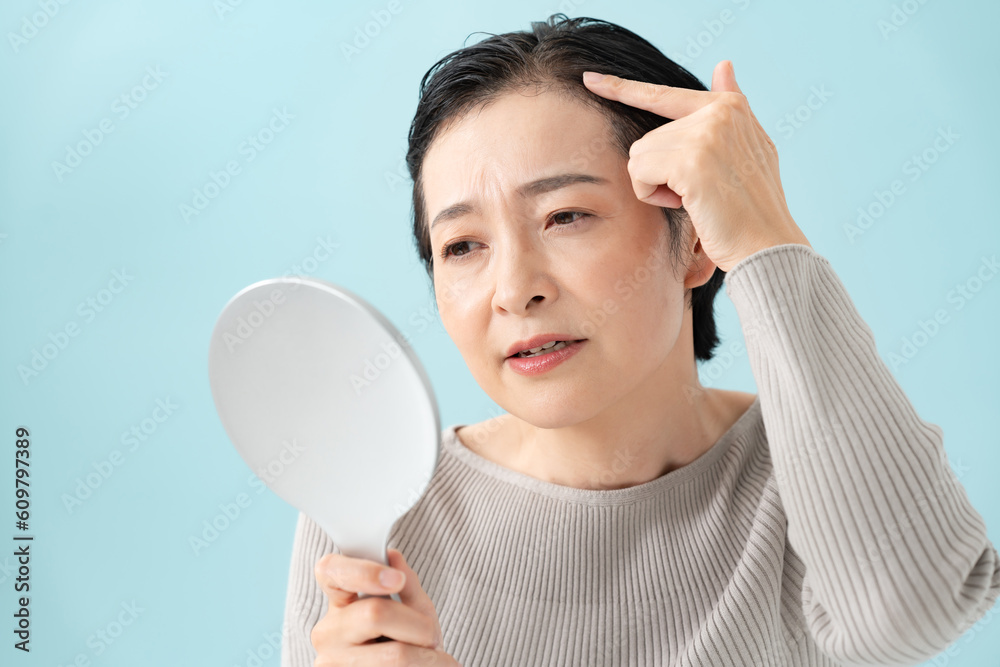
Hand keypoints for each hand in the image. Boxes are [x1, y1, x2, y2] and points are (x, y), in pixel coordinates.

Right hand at [311, 547, 460, 664]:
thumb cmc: (407, 643)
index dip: (362, 571)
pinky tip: (421, 666)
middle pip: (375, 613)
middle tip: (431, 636)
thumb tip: (392, 556)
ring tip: (431, 658)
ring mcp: (331, 662)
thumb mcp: (413, 611)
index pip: (331, 571)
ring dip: (426, 655)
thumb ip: (407, 584)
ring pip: (394, 653)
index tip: (397, 579)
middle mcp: (327, 631)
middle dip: (419, 625)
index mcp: (339, 602)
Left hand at [582, 60, 810, 271]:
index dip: (623, 89)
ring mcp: (705, 134)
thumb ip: (729, 108)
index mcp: (730, 107)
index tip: (590, 79)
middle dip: (660, 173)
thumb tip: (723, 63)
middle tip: (695, 194)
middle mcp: (718, 112)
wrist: (768, 245)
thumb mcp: (748, 147)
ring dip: (655, 186)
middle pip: (647, 139)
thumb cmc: (752, 207)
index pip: (664, 94)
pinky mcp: (691, 160)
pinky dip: (651, 195)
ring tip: (694, 200)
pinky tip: (685, 205)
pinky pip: (638, 173)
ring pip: (639, 156)